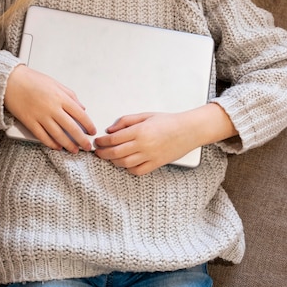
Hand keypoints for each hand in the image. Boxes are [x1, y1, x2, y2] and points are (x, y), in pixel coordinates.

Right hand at [4, 64, 95, 152]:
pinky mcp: (30, 122)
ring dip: (68, 144)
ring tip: (74, 150)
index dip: (88, 125)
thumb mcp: (56, 84)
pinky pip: (42, 136)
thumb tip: (82, 108)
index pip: (80, 114)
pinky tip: (57, 147)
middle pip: (71, 128)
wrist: (11, 81)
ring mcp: (41, 116)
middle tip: (87, 145)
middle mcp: (52, 108)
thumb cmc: (33, 80)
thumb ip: (71, 96)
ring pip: (58, 135)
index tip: (92, 131)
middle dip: (81, 139)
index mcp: (61, 97)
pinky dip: (51, 143)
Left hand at [94, 103, 237, 175]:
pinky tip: (125, 164)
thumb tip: (110, 129)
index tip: (97, 142)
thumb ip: (126, 121)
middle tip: (97, 152)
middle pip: (115, 153)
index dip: (102, 142)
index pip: (113, 139)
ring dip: (113, 161)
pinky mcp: (156, 164)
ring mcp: (150, 156)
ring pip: (124, 163)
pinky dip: (128, 169)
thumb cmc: (168, 121)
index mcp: (139, 131)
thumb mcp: (145, 115)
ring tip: (108, 157)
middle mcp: (143, 145)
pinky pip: (137, 171)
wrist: (188, 130)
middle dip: (103, 153)